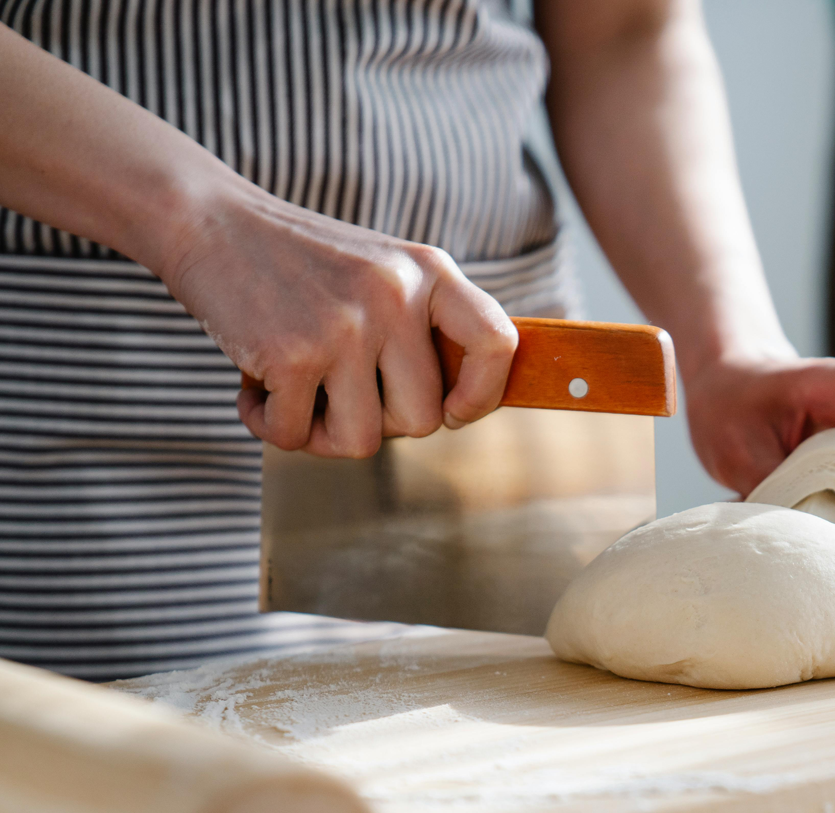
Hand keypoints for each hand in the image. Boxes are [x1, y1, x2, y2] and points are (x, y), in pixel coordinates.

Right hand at [159, 180, 516, 457]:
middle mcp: (395, 296)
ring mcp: (344, 326)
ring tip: (298, 391)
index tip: (452, 410)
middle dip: (379, 422)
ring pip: (362, 441)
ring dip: (322, 433)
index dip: (483, 394)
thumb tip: (456, 412)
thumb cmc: (303, 266)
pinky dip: (270, 424)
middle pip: (422, 421)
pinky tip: (256, 387)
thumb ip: (424, 331)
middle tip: (340, 391)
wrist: (211, 222)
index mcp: (429, 273)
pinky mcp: (290, 354)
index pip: (497, 344)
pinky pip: (294, 437)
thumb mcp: (383, 274)